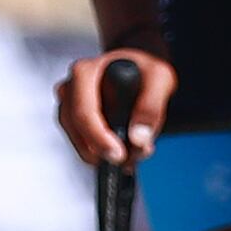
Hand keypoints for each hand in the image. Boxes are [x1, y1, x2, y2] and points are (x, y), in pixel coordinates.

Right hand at [57, 46, 172, 162]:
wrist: (140, 71)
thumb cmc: (145, 70)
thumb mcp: (160, 78)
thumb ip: (151, 106)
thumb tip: (137, 139)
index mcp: (85, 72)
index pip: (83, 111)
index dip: (99, 138)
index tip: (118, 154)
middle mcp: (71, 88)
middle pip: (76, 129)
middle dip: (102, 150)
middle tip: (127, 160)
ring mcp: (70, 106)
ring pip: (78, 141)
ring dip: (104, 154)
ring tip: (133, 155)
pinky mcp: (76, 122)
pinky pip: (84, 145)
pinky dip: (104, 153)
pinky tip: (126, 154)